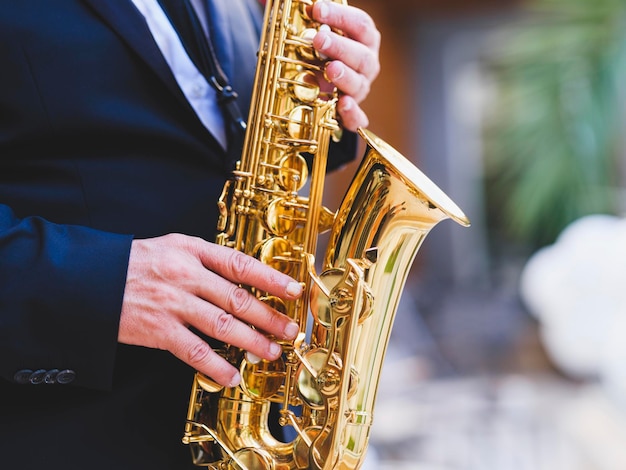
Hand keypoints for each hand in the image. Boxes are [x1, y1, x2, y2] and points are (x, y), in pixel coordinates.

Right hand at [118, 234, 301, 386]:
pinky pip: (194, 351)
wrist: (90, 278)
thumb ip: (206, 259)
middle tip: (290, 330)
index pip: (241, 264)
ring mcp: (173, 303)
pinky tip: (232, 375)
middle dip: (269, 316)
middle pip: (238, 298)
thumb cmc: (136, 262)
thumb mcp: (173, 247)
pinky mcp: (158, 330)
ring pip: (223, 325)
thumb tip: (244, 278)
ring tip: (271, 352)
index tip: (294, 291)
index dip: (271, 278)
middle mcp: (186, 275)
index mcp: (192, 251)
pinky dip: (216, 365)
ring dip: (252, 341)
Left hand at [311, 1, 380, 131]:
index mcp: (365, 40)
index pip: (360, 24)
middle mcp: (367, 64)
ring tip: (330, 69)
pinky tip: (343, 105)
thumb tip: (293, 1)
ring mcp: (360, 89)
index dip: (340, 15)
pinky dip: (352, 113)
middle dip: (339, 46)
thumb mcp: (320, 34)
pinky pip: (357, 117)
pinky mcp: (352, 113)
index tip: (317, 9)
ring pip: (358, 83)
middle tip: (319, 39)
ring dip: (344, 76)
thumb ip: (314, 18)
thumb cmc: (324, 54)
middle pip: (360, 55)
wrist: (325, 86)